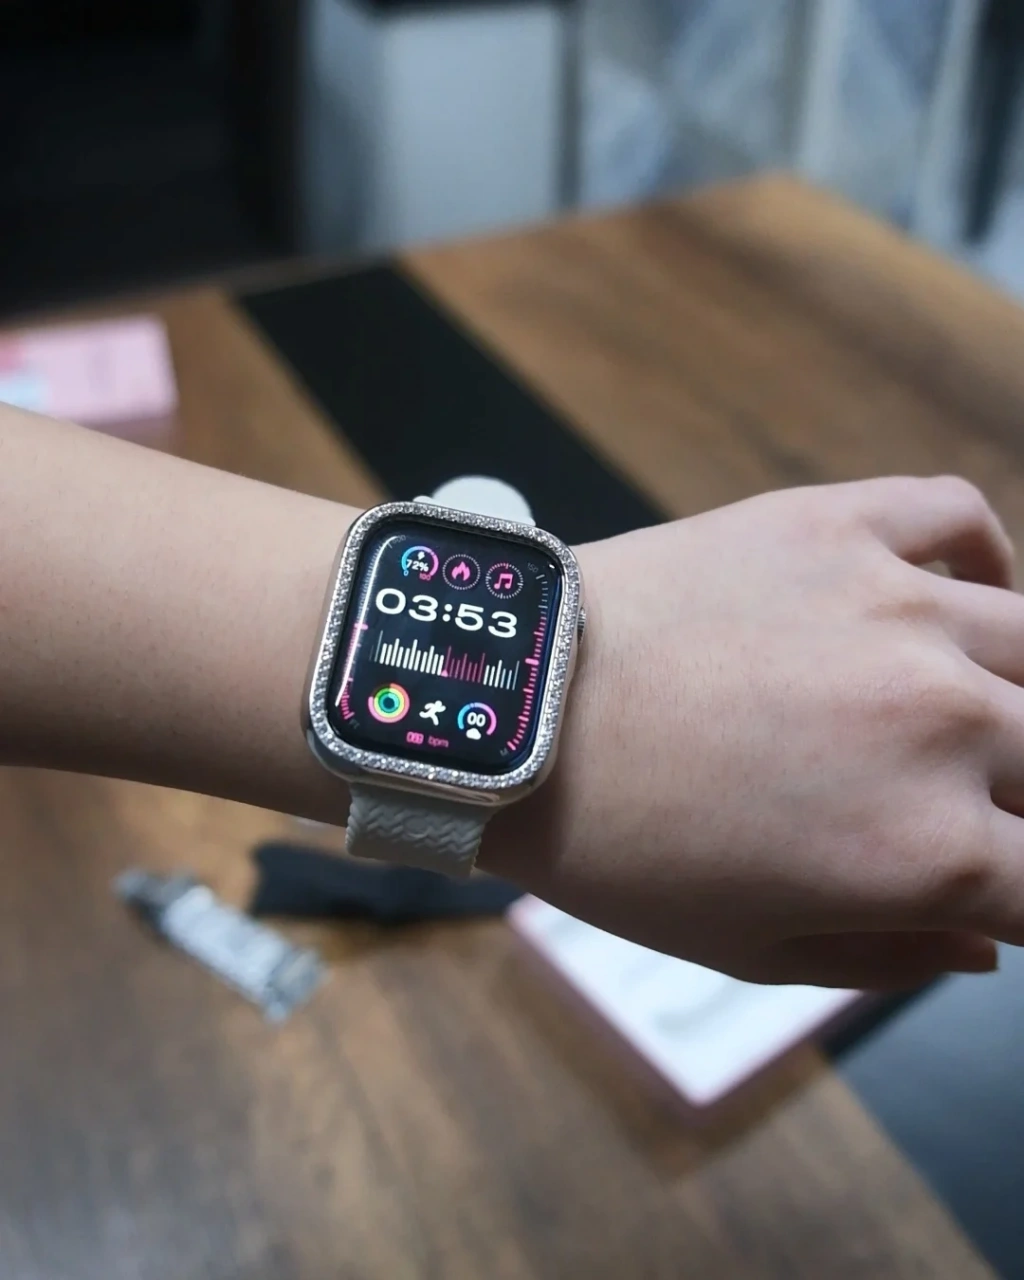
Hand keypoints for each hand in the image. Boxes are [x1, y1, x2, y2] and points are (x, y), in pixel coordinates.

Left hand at [486, 477, 1023, 989]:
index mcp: (928, 850)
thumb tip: (982, 942)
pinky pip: (958, 516)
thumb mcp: (750, 948)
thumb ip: (889, 956)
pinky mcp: (842, 525)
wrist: (514, 710)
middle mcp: (945, 721)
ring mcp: (901, 607)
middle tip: (948, 801)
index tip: (993, 882)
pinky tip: (956, 592)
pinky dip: (982, 554)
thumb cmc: (616, 846)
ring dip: (1011, 695)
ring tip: (956, 711)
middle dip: (1014, 799)